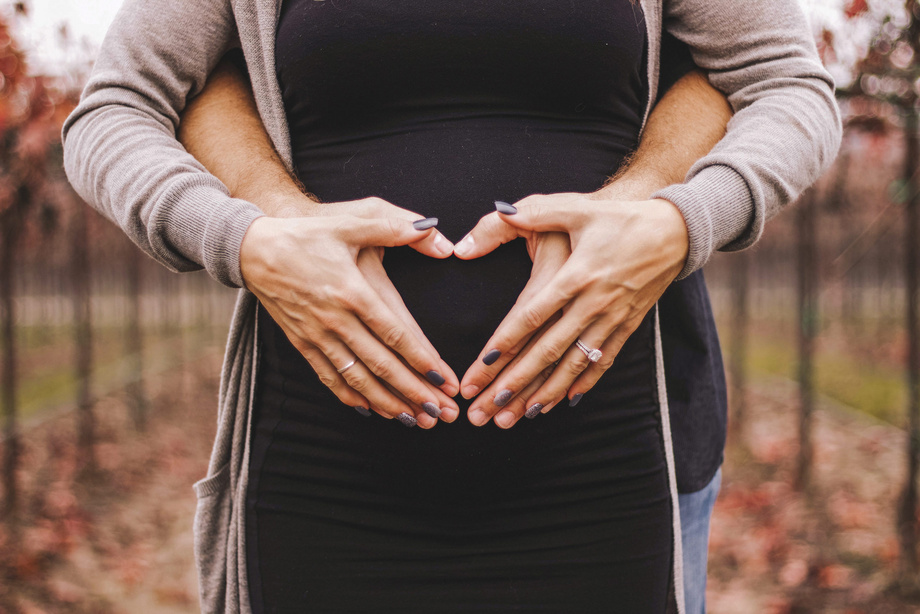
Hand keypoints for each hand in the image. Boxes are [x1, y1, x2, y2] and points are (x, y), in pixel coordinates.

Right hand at [240, 196, 459, 427]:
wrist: (253, 248)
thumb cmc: (307, 234)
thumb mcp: (352, 221)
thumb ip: (396, 227)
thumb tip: (436, 235)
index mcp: (352, 291)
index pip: (394, 334)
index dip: (421, 360)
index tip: (444, 381)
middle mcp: (335, 319)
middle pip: (381, 365)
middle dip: (413, 392)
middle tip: (441, 413)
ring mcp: (317, 335)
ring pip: (357, 378)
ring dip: (387, 402)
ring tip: (414, 420)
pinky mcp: (302, 343)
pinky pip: (329, 377)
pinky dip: (351, 397)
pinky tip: (371, 410)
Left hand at [454, 192, 688, 427]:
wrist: (677, 229)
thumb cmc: (619, 216)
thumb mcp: (574, 207)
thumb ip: (530, 214)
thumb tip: (493, 218)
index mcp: (576, 275)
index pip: (531, 316)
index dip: (504, 343)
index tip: (481, 367)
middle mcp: (594, 302)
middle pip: (547, 350)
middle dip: (515, 382)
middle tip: (487, 409)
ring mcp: (612, 318)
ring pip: (573, 364)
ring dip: (544, 393)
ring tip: (518, 417)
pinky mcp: (628, 325)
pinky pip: (602, 362)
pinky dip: (582, 383)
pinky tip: (563, 402)